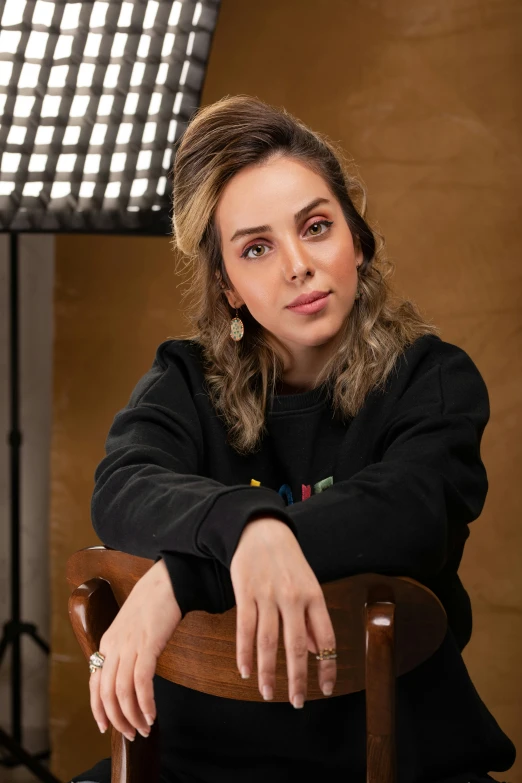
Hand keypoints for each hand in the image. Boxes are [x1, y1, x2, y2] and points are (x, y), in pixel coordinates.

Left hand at [89, 559, 181, 740]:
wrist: (168, 580)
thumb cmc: (154, 601)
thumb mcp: (132, 625)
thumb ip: (127, 646)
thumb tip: (131, 672)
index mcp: (108, 641)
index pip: (96, 683)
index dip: (99, 709)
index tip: (106, 727)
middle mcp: (114, 645)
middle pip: (107, 693)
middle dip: (118, 719)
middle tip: (132, 734)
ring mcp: (130, 645)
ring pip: (123, 692)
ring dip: (133, 716)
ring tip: (144, 728)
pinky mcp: (148, 645)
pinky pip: (141, 682)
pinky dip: (145, 703)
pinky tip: (152, 713)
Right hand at [230, 517, 336, 707]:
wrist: (260, 530)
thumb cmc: (287, 560)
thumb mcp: (308, 584)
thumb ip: (311, 618)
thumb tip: (317, 651)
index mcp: (314, 596)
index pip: (325, 638)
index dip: (327, 665)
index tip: (325, 689)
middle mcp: (293, 597)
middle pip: (295, 646)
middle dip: (296, 679)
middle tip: (295, 703)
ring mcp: (268, 595)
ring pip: (268, 642)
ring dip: (267, 672)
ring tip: (268, 693)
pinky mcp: (246, 592)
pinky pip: (244, 628)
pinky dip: (244, 653)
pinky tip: (244, 670)